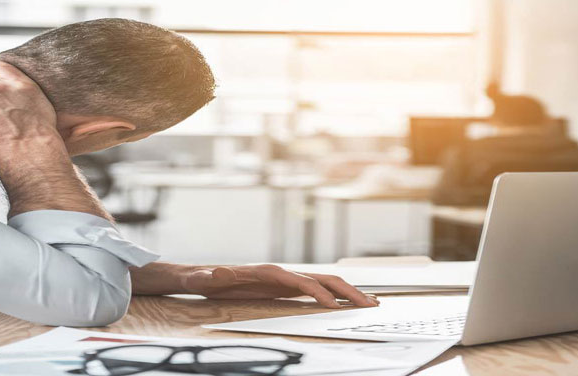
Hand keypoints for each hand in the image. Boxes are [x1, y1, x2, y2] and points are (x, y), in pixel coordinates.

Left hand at [180, 264, 378, 308]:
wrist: (205, 275)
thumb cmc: (206, 278)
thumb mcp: (204, 279)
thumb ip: (212, 277)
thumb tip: (218, 272)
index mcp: (267, 271)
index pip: (299, 281)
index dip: (317, 292)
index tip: (333, 306)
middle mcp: (282, 272)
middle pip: (321, 279)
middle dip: (346, 291)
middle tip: (368, 305)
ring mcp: (288, 279)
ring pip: (326, 284)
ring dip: (349, 293)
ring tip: (373, 303)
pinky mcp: (288, 288)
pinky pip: (318, 292)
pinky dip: (338, 297)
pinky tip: (352, 304)